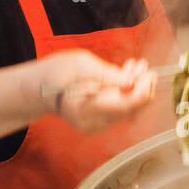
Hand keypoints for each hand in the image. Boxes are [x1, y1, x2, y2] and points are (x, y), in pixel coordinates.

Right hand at [39, 51, 155, 134]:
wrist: (39, 88)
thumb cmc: (56, 72)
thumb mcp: (80, 63)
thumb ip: (108, 74)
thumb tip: (133, 81)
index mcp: (85, 109)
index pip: (123, 106)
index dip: (142, 90)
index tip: (149, 74)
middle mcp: (92, 122)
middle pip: (130, 110)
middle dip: (143, 87)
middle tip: (145, 67)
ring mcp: (96, 125)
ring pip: (128, 108)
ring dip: (137, 87)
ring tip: (136, 66)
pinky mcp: (100, 122)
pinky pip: (121, 108)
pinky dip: (128, 92)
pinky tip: (127, 75)